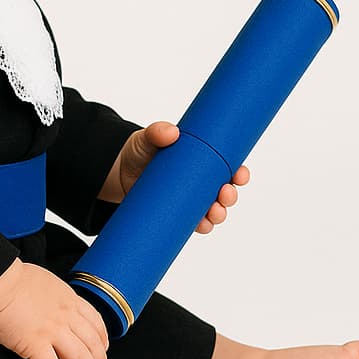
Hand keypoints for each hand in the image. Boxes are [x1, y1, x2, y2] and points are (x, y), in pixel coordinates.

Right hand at [0, 261, 110, 358]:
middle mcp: (66, 315)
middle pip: (93, 344)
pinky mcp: (34, 344)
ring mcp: (52, 331)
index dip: (102, 339)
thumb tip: (52, 303)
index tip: (103, 350)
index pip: (95, 322)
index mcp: (68, 298)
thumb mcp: (44, 281)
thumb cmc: (10, 278)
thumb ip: (53, 296)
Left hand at [100, 121, 249, 234]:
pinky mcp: (175, 212)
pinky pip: (193, 222)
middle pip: (224, 191)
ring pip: (212, 210)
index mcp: (200, 161)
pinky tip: (202, 226)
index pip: (227, 167)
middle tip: (225, 194)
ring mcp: (188, 198)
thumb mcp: (148, 138)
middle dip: (230, 196)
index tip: (241, 175)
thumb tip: (171, 132)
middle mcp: (198, 181)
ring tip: (214, 212)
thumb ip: (157, 132)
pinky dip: (201, 225)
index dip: (239, 173)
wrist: (117, 171)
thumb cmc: (139, 151)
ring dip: (219, 214)